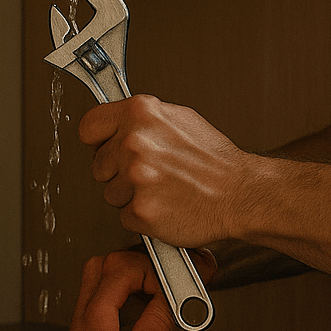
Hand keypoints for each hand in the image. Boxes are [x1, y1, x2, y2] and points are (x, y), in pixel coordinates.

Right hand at [70, 249, 217, 330]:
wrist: (180, 250)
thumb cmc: (181, 264)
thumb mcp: (174, 293)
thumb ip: (158, 319)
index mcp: (119, 267)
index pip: (98, 314)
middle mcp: (101, 267)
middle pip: (84, 320)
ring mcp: (95, 275)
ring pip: (81, 320)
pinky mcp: (94, 284)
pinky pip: (85, 316)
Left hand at [79, 94, 255, 247]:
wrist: (240, 193)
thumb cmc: (215, 160)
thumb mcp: (180, 119)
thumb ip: (143, 119)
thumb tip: (117, 122)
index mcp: (141, 113)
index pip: (89, 126)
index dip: (98, 140)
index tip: (105, 146)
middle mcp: (135, 142)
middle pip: (98, 165)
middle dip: (118, 171)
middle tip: (151, 172)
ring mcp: (136, 178)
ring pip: (110, 193)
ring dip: (132, 196)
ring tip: (163, 188)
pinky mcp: (141, 210)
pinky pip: (125, 216)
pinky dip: (143, 216)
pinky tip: (166, 204)